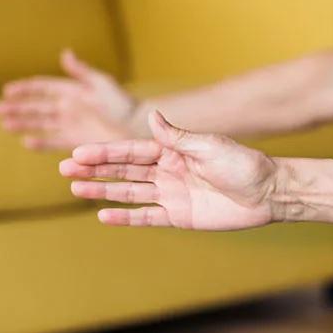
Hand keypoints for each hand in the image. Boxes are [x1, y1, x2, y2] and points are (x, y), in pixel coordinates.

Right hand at [0, 49, 138, 150]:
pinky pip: (55, 141)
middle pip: (38, 107)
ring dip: (23, 123)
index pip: (44, 88)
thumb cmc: (124, 105)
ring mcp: (73, 125)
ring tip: (6, 124)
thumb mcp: (102, 84)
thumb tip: (64, 53)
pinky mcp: (77, 141)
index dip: (26, 89)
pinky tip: (27, 141)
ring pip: (41, 124)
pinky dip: (41, 142)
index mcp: (74, 91)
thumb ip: (82, 71)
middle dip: (18, 108)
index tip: (8, 90)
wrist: (140, 128)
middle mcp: (70, 107)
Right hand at [60, 111, 279, 229]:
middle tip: (63, 170)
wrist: (268, 193)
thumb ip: (177, 137)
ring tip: (75, 189)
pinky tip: (103, 215)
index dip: (104, 153)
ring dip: (102, 191)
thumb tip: (153, 115)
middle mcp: (168, 171)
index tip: (77, 154)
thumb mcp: (209, 146)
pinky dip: (126, 217)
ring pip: (129, 192)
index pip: (131, 150)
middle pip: (124, 170)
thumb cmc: (243, 164)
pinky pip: (147, 217)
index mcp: (173, 150)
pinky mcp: (179, 216)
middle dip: (94, 170)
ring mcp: (171, 194)